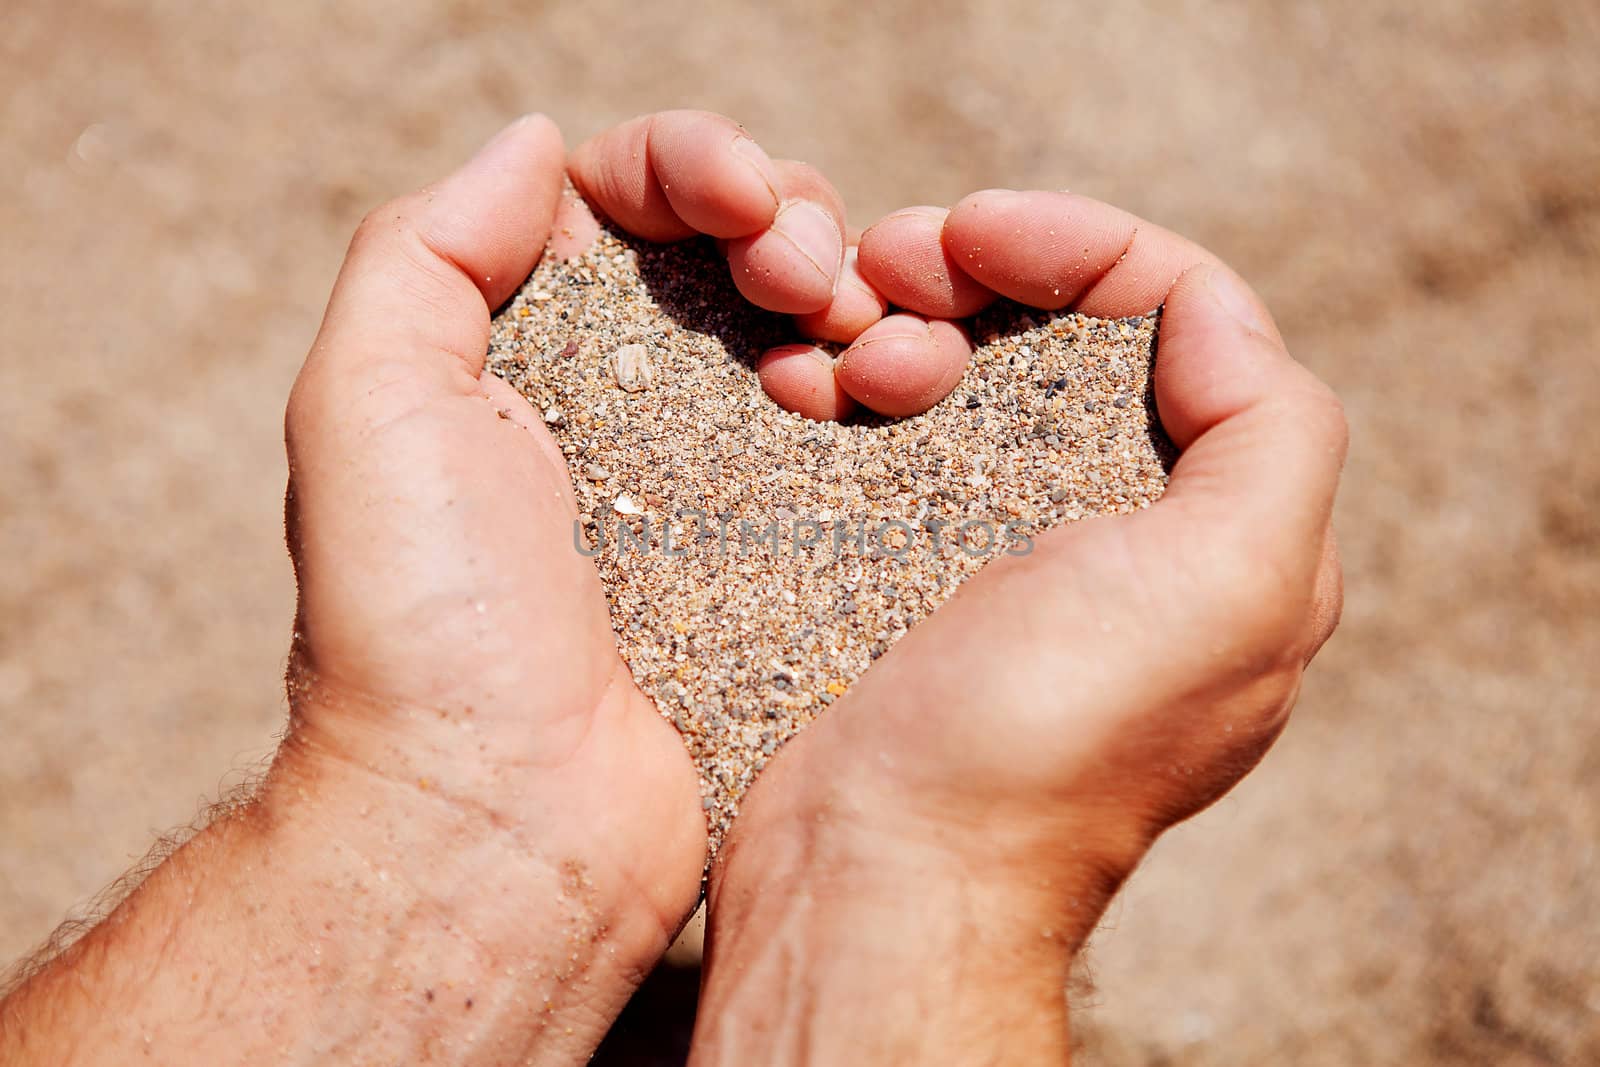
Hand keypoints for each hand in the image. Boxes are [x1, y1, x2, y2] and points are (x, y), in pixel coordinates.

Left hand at [278, 109, 875, 1057]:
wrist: (503, 829)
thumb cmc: (423, 632)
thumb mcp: (367, 411)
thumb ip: (426, 254)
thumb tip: (532, 145)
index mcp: (526, 358)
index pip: (623, 202)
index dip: (692, 167)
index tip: (741, 199)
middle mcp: (626, 408)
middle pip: (734, 254)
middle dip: (787, 220)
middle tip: (805, 275)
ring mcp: (718, 488)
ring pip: (813, 335)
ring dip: (854, 294)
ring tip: (860, 334)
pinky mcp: (788, 561)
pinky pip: (861, 444)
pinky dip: (890, 388)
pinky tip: (896, 389)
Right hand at [692, 192, 1347, 1062]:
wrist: (876, 874)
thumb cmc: (1044, 742)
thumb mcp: (1224, 590)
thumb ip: (1270, 431)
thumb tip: (1206, 315)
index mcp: (1222, 530)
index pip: (1184, 316)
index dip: (1086, 244)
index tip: (975, 229)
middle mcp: (1125, 536)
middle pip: (1071, 335)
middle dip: (981, 273)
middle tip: (883, 269)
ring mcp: (1009, 557)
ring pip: (974, 374)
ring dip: (905, 321)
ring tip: (836, 341)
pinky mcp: (907, 576)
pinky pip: (891, 438)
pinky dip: (851, 386)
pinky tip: (801, 384)